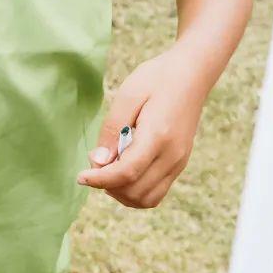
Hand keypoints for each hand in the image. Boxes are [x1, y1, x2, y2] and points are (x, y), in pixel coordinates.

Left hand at [77, 46, 205, 207]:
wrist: (192, 73)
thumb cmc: (157, 78)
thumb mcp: (128, 95)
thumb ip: (112, 129)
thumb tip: (98, 161)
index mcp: (158, 137)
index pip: (126, 173)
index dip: (100, 180)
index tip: (80, 177)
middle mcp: (173, 156)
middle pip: (135, 192)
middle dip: (109, 185)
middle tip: (96, 162)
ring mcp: (179, 163)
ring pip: (147, 199)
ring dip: (122, 192)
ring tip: (109, 168)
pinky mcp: (180, 164)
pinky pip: (157, 192)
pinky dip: (136, 190)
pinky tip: (124, 170)